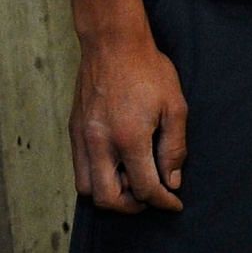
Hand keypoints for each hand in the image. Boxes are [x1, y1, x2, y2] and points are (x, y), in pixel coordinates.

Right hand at [70, 35, 187, 212]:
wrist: (114, 45)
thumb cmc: (149, 71)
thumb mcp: (175, 107)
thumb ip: (175, 147)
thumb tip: (172, 180)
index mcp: (130, 139)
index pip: (144, 187)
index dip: (162, 201)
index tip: (174, 203)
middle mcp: (100, 144)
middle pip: (107, 199)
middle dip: (132, 206)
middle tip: (150, 198)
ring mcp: (82, 139)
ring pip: (86, 188)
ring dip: (110, 194)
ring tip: (133, 182)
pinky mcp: (74, 132)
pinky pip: (79, 169)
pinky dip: (96, 177)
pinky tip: (117, 166)